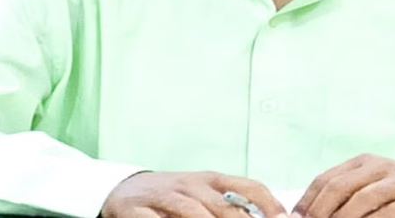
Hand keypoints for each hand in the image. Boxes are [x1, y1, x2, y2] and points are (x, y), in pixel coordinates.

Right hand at [101, 170, 287, 217]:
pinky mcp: (137, 210)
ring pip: (192, 213)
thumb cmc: (174, 195)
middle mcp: (190, 186)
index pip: (247, 186)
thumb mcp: (202, 193)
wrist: (124, 190)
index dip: (268, 203)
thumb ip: (230, 203)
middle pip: (223, 207)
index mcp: (210, 180)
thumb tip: (271, 216)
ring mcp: (164, 197)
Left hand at [292, 154, 394, 217]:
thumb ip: (345, 197)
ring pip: (364, 201)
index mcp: (364, 162)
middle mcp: (382, 166)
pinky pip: (393, 213)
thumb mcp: (371, 190)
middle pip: (341, 188)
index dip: (308, 202)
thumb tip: (304, 215)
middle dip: (323, 213)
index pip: (326, 180)